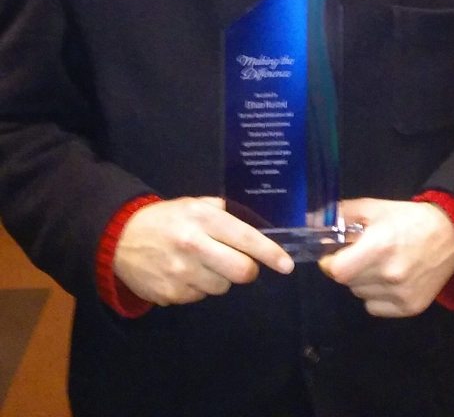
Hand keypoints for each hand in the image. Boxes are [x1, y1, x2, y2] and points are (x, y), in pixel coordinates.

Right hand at [113, 196, 293, 305]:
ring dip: (220, 279)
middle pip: (242, 272)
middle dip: (247, 270)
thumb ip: (221, 212)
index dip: (270, 253)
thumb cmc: (164, 218)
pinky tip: (184, 273)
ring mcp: (181, 273)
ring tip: (203, 264)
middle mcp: (194, 245)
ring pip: (222, 287)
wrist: (118, 238)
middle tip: (240, 263)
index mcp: (202, 218)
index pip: (246, 238)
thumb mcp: (192, 204)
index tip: (286, 264)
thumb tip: (254, 224)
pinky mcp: (171, 294)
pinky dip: (198, 288)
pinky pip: (199, 297)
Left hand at [319, 198, 453, 317]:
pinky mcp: (411, 308)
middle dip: (348, 268)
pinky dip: (376, 295)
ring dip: (362, 281)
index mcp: (379, 247)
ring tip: (379, 264)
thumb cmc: (408, 219)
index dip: (330, 263)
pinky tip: (390, 279)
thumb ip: (341, 214)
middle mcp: (390, 275)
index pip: (337, 271)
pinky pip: (375, 307)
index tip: (333, 255)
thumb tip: (312, 220)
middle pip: (347, 282)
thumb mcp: (374, 207)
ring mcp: (401, 294)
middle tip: (361, 254)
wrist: (450, 235)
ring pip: (360, 294)